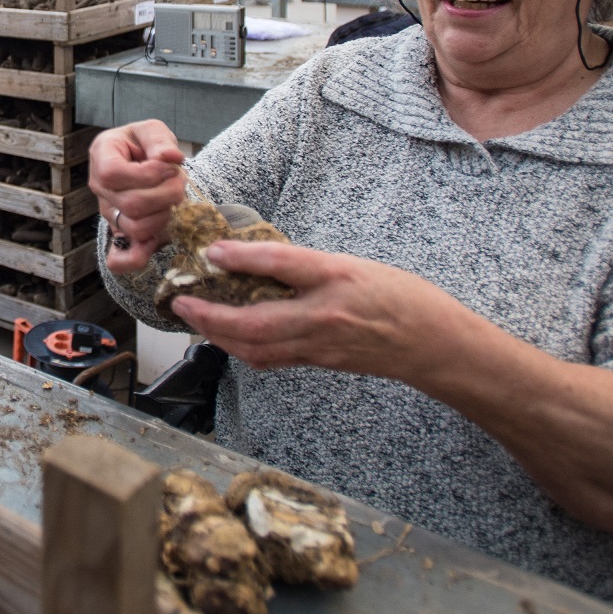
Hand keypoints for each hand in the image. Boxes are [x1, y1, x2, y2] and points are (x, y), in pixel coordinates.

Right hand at [88, 120, 185, 273]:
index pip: (112, 173)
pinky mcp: (118, 233)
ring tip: (174, 198)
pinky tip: (155, 242)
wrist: (142, 161)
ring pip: (134, 228)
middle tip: (180, 181)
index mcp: (101, 157)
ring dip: (164, 215)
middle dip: (166, 194)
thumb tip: (170, 157)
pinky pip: (118, 259)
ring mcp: (108, 212)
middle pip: (129, 204)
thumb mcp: (152, 130)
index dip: (146, 175)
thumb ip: (159, 140)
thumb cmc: (144, 144)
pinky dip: (137, 257)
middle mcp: (100, 188)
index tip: (169, 167)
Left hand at [173, 240, 467, 380]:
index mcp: (336, 281)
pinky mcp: (319, 362)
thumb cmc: (401, 298)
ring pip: (257, 349)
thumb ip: (305, 264)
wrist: (434, 344)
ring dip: (220, 336)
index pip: (283, 265)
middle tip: (179, 302)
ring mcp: (319, 346)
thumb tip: (256, 258)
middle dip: (210, 317)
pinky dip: (243, 348)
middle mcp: (323, 318)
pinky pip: (272, 359)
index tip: (211, 251)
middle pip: (255, 324)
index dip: (243, 257)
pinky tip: (230, 336)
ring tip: (195, 319)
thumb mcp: (354, 264)